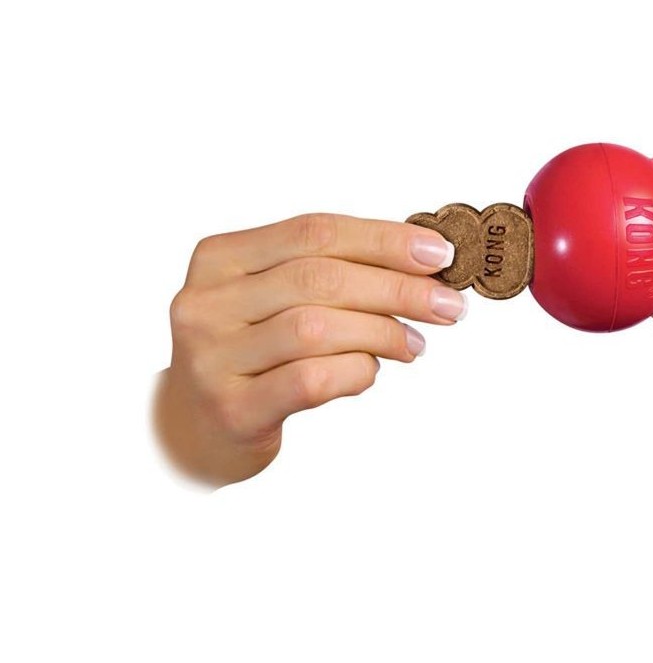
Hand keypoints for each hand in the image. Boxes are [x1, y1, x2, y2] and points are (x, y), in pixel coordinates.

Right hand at [154, 213, 463, 485]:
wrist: (194, 430)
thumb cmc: (251, 356)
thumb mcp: (272, 301)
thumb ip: (330, 274)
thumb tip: (421, 262)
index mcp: (220, 258)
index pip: (313, 232)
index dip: (382, 239)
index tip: (438, 254)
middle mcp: (207, 303)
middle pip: (319, 277)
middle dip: (397, 288)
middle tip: (447, 305)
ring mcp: (212, 358)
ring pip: (315, 327)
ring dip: (382, 332)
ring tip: (413, 344)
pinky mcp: (232, 408)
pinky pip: (310, 380)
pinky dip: (355, 372)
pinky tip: (370, 371)